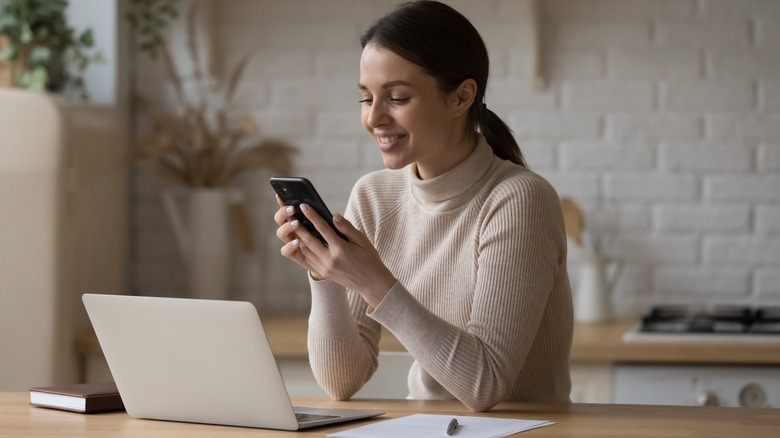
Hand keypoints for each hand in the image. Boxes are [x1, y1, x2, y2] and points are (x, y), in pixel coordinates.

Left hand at [274, 197, 395, 307]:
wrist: (372, 284)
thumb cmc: (369, 259)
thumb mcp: (362, 241)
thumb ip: (347, 228)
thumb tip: (334, 216)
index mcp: (340, 250)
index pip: (323, 229)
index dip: (312, 216)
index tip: (304, 206)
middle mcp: (329, 260)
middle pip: (308, 240)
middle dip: (298, 226)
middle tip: (291, 214)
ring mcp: (324, 268)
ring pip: (305, 250)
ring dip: (297, 237)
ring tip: (292, 225)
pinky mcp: (322, 273)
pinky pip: (307, 259)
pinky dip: (302, 249)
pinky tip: (299, 240)